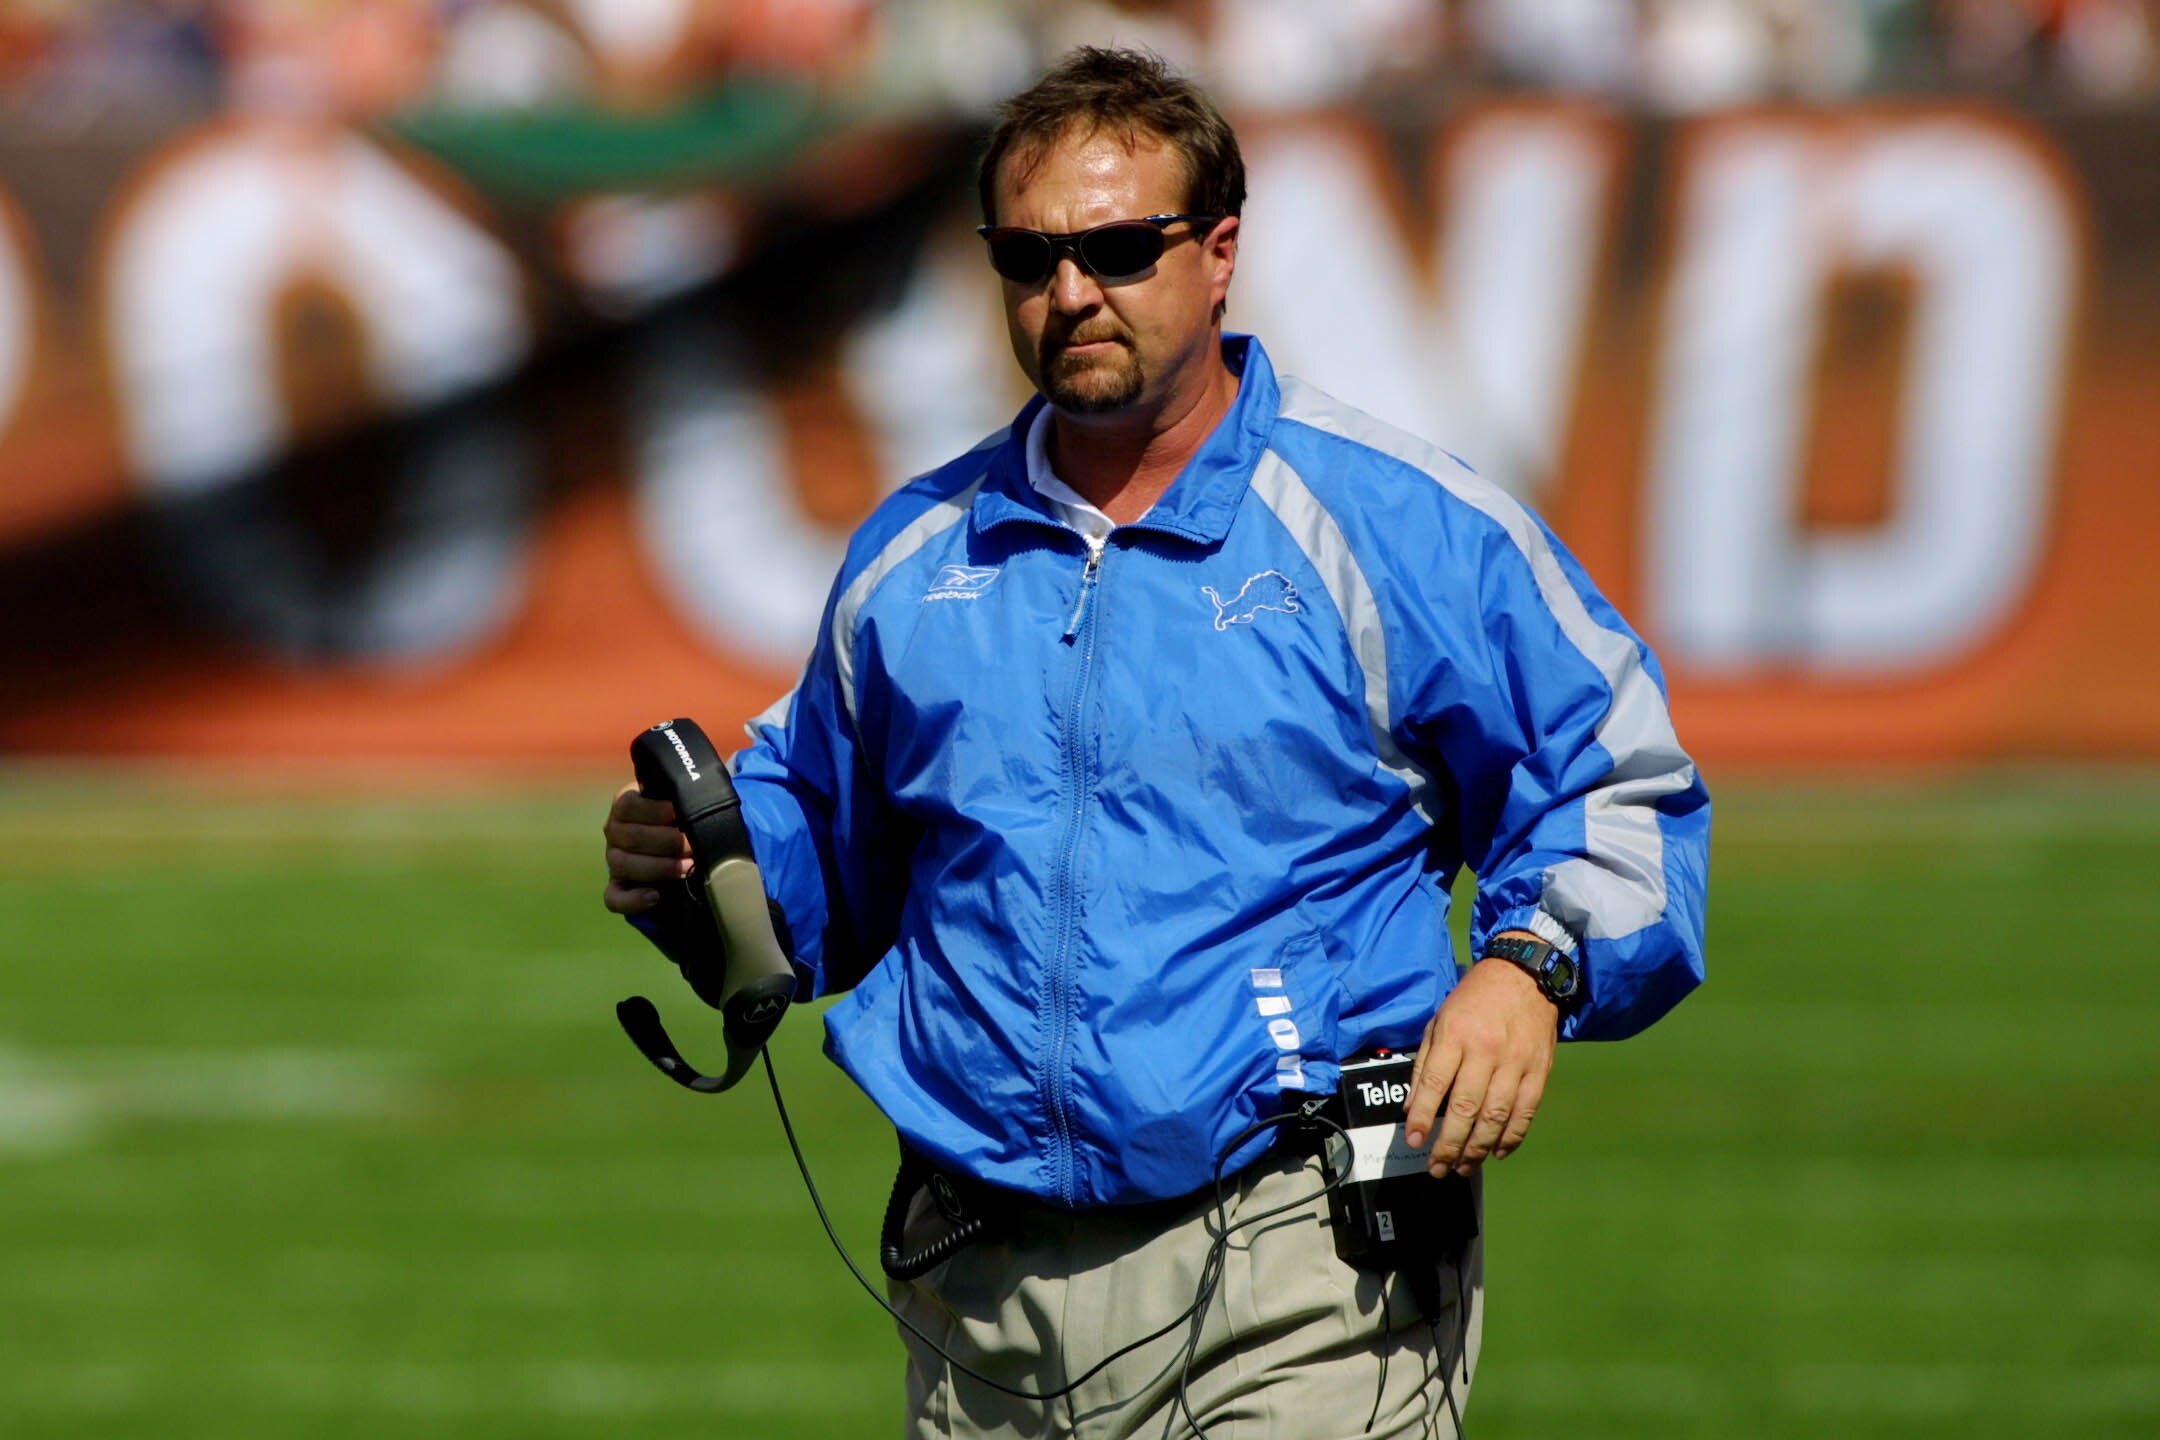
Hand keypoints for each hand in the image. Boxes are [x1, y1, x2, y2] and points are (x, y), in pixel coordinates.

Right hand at [602, 782, 691, 915]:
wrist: (684, 846)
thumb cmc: (686, 818)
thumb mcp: (682, 805)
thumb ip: (684, 799)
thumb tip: (698, 798)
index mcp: (626, 805)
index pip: (628, 805)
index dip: (654, 810)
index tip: (678, 813)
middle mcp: (615, 831)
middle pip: (630, 837)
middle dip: (667, 842)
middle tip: (693, 845)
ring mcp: (614, 860)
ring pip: (622, 864)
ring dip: (659, 867)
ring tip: (688, 867)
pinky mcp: (617, 887)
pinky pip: (613, 898)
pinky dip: (633, 900)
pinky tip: (655, 896)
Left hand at [1403, 939, 1559, 1175]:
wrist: (1524, 976)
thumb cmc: (1474, 1000)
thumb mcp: (1439, 1021)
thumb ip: (1425, 1064)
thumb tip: (1413, 1107)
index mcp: (1456, 1035)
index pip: (1434, 1084)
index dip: (1423, 1117)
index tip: (1414, 1140)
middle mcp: (1486, 1051)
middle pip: (1466, 1108)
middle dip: (1449, 1144)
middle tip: (1437, 1167)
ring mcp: (1516, 1064)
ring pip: (1496, 1117)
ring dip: (1477, 1149)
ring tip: (1462, 1167)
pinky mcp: (1539, 1072)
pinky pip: (1525, 1113)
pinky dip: (1511, 1138)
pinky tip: (1496, 1152)